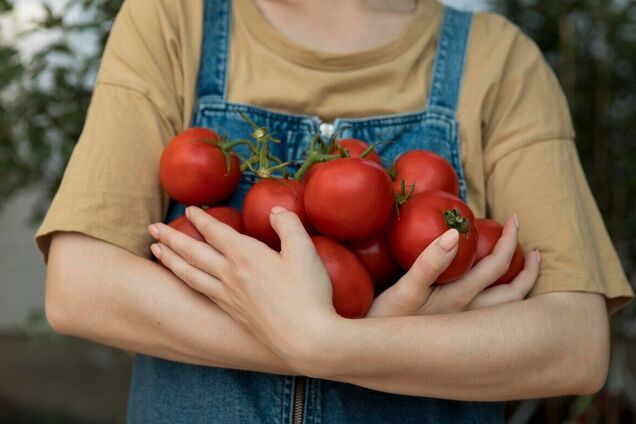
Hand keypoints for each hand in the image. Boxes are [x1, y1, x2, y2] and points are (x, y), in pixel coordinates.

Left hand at [148, 206, 340, 371]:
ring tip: (156, 250)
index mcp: (245, 255)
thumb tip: (276, 211)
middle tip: (153, 228)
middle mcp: (230, 274)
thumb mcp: (304, 250)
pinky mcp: (233, 313)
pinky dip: (187, 281)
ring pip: (191, 273)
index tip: (189, 210)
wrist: (305, 339)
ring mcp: (228, 296)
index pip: (216, 232)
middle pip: (193, 252)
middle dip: (172, 237)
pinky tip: (186, 280)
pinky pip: (201, 292)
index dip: (201, 219)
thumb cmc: (307, 293)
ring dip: (171, 260)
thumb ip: (288, 224)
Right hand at [367, 216, 540, 317]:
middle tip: (533, 249)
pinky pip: (488, 315)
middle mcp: (469, 317)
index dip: (509, 241)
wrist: (371, 351)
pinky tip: (488, 292)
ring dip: (519, 288)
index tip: (513, 219)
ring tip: (523, 270)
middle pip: (513, 295)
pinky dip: (500, 301)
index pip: (497, 267)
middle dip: (528, 270)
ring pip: (504, 310)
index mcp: (460, 300)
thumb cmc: (385, 319)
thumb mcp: (404, 290)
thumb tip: (454, 234)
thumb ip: (429, 263)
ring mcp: (462, 326)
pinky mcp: (452, 331)